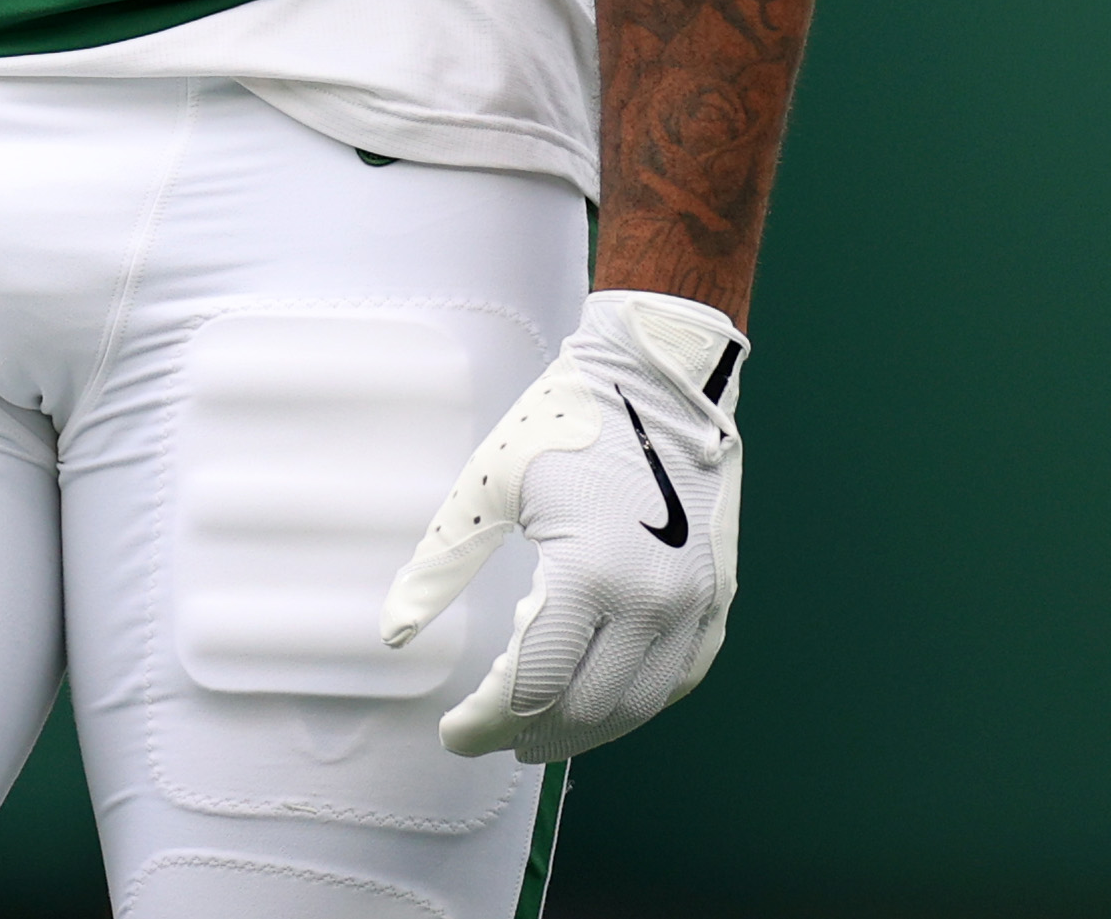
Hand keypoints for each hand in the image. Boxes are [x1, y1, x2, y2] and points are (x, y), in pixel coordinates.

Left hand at [379, 289, 746, 760]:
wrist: (659, 376)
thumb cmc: (567, 422)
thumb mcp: (489, 486)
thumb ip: (442, 564)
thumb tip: (393, 630)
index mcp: (590, 573)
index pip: (531, 685)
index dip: (485, 722)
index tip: (454, 733)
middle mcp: (651, 601)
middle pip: (584, 708)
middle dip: (529, 734)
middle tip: (492, 734)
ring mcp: (692, 603)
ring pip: (637, 706)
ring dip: (584, 731)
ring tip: (538, 732)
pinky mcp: (716, 595)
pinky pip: (679, 678)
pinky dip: (637, 702)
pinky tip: (604, 702)